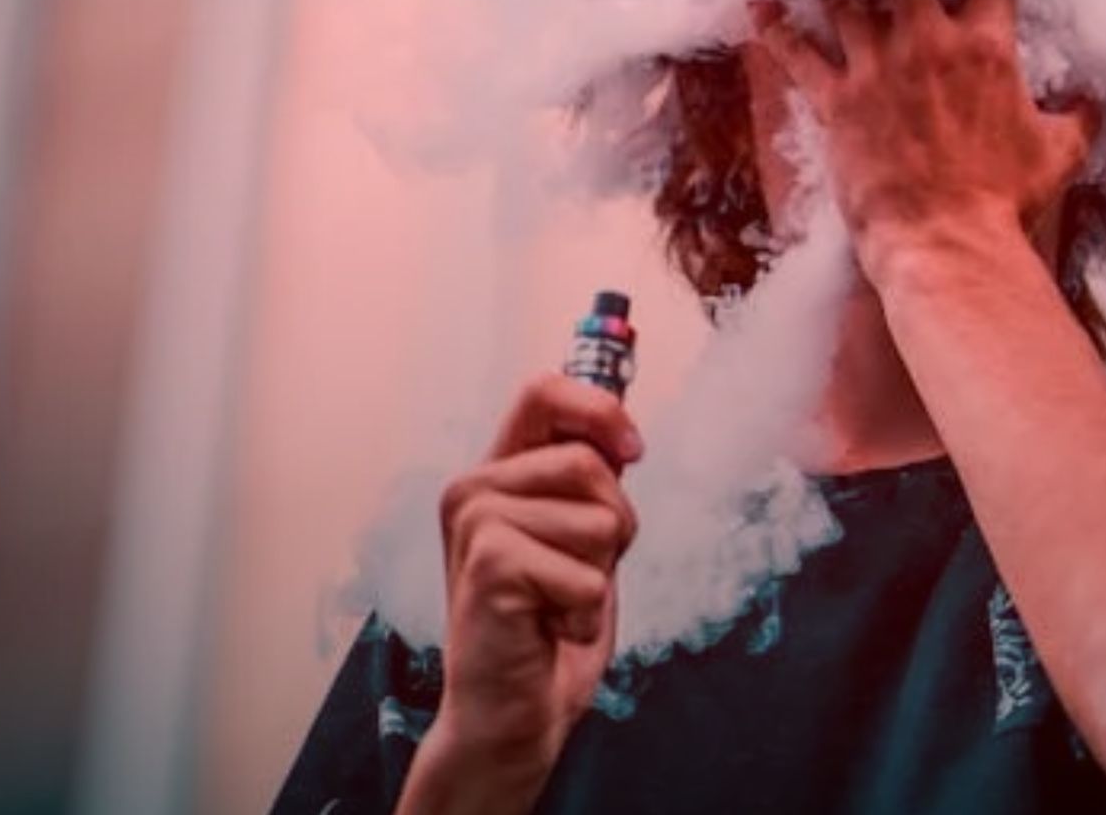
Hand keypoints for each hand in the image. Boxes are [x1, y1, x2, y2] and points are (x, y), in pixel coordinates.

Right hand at [400, 374, 642, 813]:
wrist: (512, 715)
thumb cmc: (547, 629)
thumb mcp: (580, 539)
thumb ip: (589, 483)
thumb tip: (622, 430)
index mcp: (495, 474)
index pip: (543, 391)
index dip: (600, 409)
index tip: (632, 449)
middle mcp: (473, 488)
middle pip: (590, 462)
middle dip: (613, 526)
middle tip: (576, 574)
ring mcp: (476, 522)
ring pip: (598, 519)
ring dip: (599, 575)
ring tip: (557, 605)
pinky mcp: (489, 564)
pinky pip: (590, 575)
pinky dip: (586, 613)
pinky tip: (549, 631)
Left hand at [750, 0, 1094, 279]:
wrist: (945, 242)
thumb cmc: (1005, 202)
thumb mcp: (1060, 154)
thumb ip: (1080, 116)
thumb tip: (1096, 100)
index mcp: (986, 47)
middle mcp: (927, 43)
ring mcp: (876, 68)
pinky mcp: (836, 101)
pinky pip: (798, 53)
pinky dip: (777, 27)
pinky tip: (759, 1)